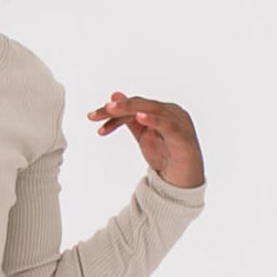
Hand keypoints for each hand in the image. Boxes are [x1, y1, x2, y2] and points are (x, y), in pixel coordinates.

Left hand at [87, 92, 204, 189]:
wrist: (182, 181)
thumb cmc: (165, 155)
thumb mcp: (143, 135)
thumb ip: (129, 117)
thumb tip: (115, 95)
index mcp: (162, 110)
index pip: (134, 104)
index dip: (113, 110)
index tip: (92, 118)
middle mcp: (172, 112)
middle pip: (142, 104)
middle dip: (119, 108)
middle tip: (100, 111)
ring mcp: (180, 123)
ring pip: (153, 109)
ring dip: (131, 108)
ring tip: (112, 110)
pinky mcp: (184, 138)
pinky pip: (169, 125)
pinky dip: (154, 120)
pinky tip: (140, 117)